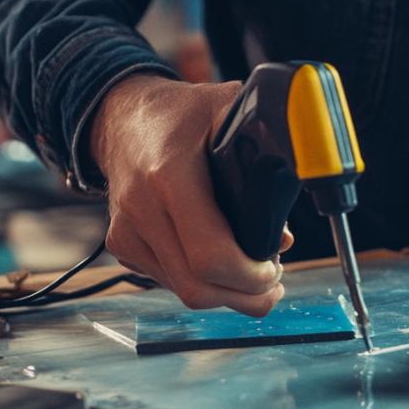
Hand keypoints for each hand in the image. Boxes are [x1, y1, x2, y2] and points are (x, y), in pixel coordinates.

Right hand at [91, 74, 291, 314]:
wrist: (123, 117)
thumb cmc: (182, 115)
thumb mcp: (230, 112)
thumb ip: (268, 156)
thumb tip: (285, 231)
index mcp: (169, 177)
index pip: (211, 256)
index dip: (251, 276)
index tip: (274, 269)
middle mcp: (142, 209)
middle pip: (198, 288)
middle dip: (244, 296)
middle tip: (272, 282)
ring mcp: (127, 232)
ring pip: (184, 292)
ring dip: (226, 292)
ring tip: (252, 270)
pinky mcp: (123, 246)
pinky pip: (170, 281)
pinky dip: (202, 280)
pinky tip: (221, 258)